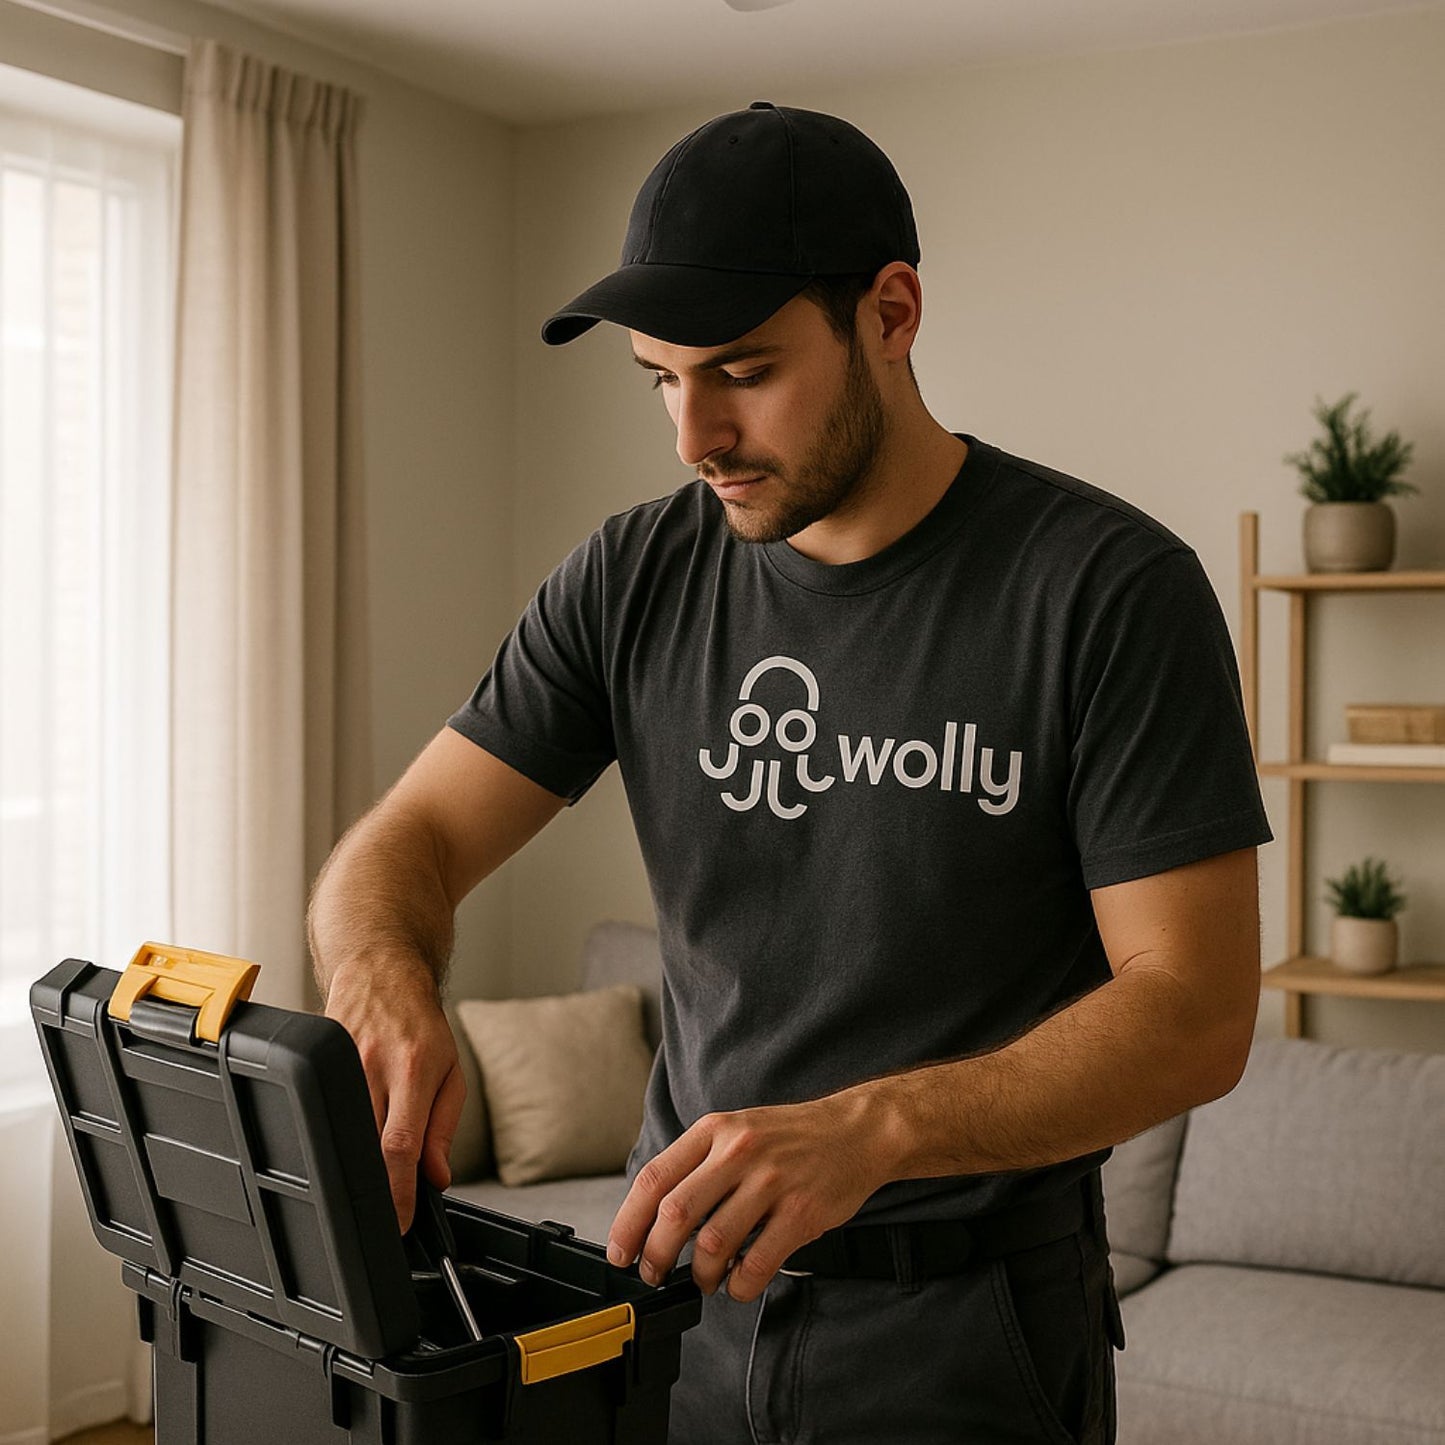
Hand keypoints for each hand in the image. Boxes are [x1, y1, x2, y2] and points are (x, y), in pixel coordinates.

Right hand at [325, 962, 463, 1232]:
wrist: (380, 971)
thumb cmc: (421, 1024)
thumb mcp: (451, 1070)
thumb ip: (443, 1125)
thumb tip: (436, 1177)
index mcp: (414, 1071)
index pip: (400, 1145)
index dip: (396, 1193)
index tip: (397, 1225)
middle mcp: (374, 1067)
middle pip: (363, 1147)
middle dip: (370, 1191)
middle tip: (377, 1222)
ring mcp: (339, 1064)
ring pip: (338, 1134)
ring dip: (349, 1168)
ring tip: (360, 1192)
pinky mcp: (316, 1060)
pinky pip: (319, 1110)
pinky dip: (327, 1138)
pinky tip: (335, 1151)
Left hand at [606, 1091, 890, 1301]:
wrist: (857, 1130)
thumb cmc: (790, 1137)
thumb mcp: (736, 1131)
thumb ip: (698, 1165)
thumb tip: (653, 1218)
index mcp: (715, 1131)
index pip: (654, 1178)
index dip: (628, 1222)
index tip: (620, 1253)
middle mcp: (739, 1152)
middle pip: (675, 1214)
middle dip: (655, 1255)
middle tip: (653, 1274)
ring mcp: (772, 1182)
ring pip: (713, 1243)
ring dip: (700, 1274)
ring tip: (703, 1278)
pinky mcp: (801, 1213)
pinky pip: (757, 1264)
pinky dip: (739, 1285)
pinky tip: (738, 1283)